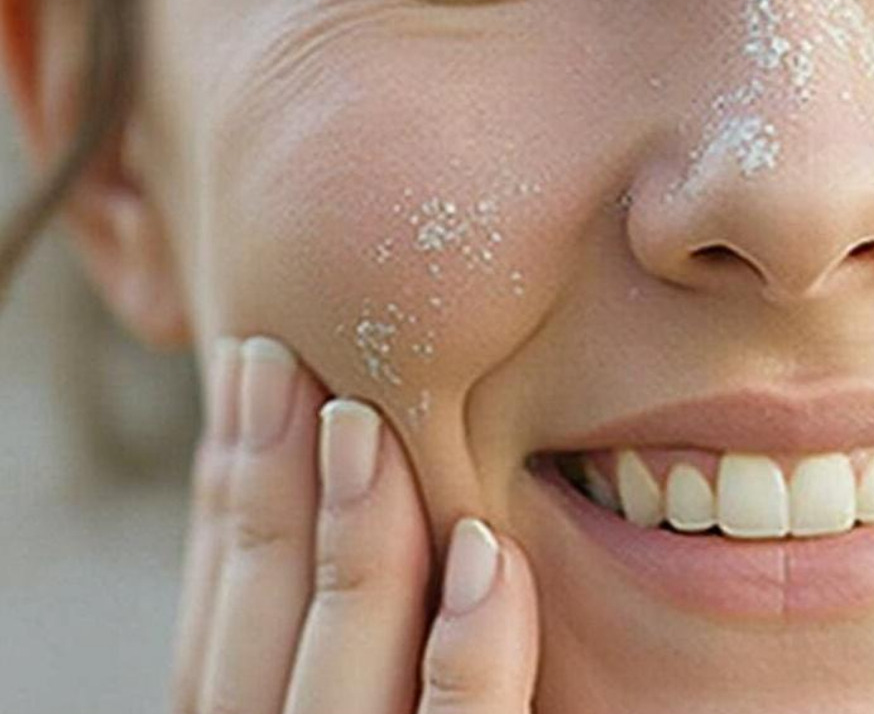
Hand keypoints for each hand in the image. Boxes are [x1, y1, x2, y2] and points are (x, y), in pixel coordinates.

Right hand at [169, 335, 540, 713]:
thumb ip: (368, 586)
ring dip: (352, 547)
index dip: (229, 495)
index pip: (222, 624)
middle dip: (268, 496)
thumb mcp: (384, 650)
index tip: (246, 363)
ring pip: (337, 694)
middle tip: (281, 357)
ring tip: (362, 422)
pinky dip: (471, 655)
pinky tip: (488, 553)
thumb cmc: (464, 707)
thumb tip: (334, 425)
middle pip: (257, 650)